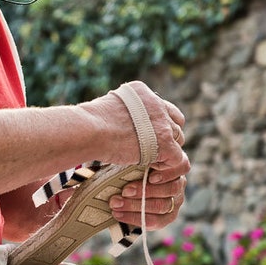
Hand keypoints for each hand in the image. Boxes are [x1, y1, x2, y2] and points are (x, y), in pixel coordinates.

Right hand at [98, 81, 190, 228]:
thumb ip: (120, 112)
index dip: (159, 122)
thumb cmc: (87, 123)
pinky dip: (167, 167)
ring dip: (167, 152)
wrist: (90, 130)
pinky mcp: (165, 143)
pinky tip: (152, 172)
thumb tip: (114, 122)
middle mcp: (156, 103)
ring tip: (152, 163)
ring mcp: (162, 123)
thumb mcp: (106, 107)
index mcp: (141, 92)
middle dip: (166, 137)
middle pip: (174, 122)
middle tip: (153, 151)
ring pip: (178, 140)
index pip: (162, 106)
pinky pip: (177, 158)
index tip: (150, 134)